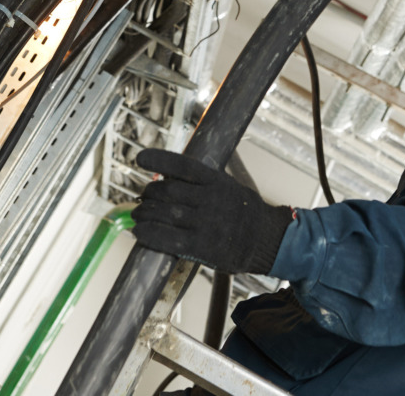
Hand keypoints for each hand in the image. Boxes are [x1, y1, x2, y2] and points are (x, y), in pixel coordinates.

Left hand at [132, 149, 293, 273]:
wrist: (266, 240)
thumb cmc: (246, 212)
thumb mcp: (229, 186)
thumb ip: (204, 182)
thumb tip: (170, 176)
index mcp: (216, 181)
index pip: (182, 166)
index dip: (158, 160)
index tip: (140, 158)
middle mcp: (209, 200)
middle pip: (167, 191)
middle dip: (148, 193)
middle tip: (142, 196)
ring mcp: (204, 223)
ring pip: (163, 213)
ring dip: (144, 213)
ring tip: (138, 214)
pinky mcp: (201, 246)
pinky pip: (167, 238)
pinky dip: (148, 233)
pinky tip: (138, 231)